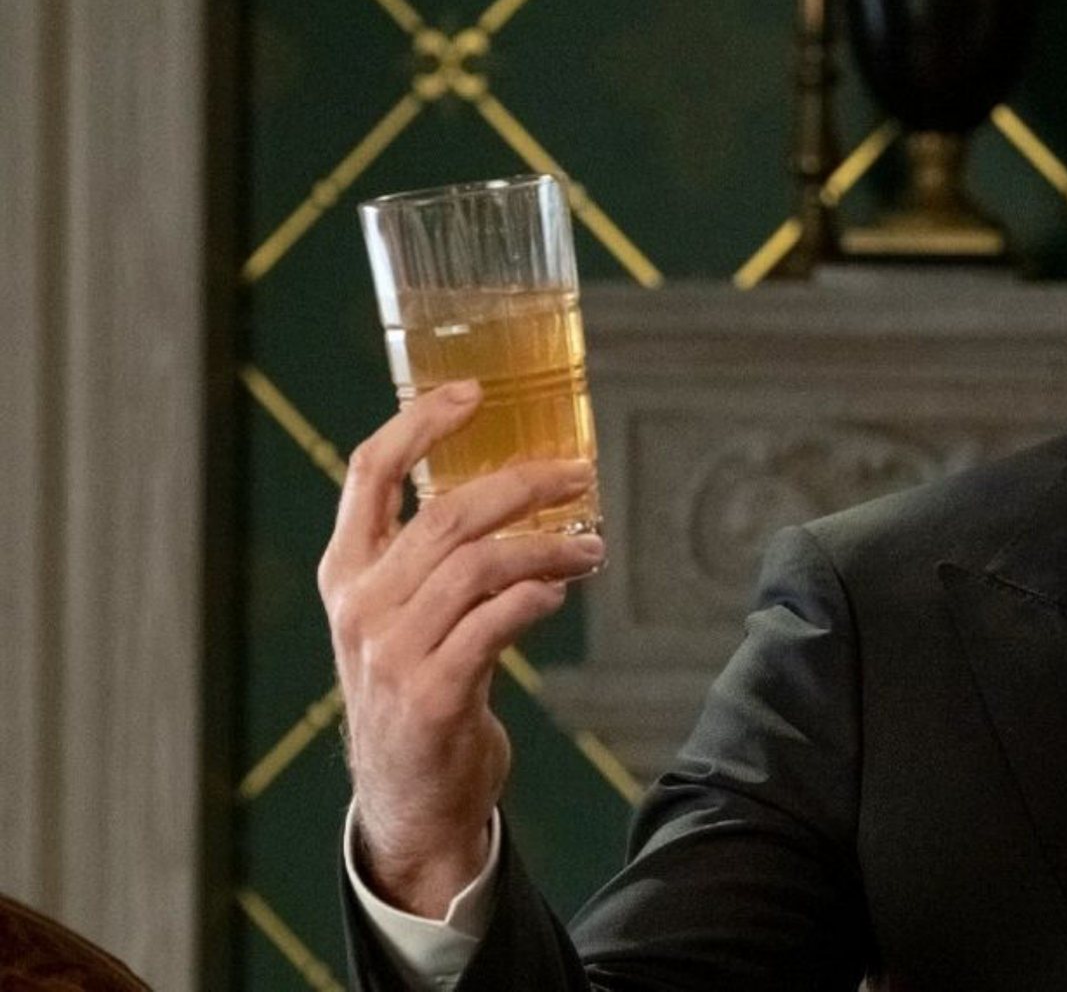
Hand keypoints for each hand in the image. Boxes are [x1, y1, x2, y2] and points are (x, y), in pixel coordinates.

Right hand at [318, 379, 602, 916]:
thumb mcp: (407, 616)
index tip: (475, 392)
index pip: (369, 474)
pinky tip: (560, 592)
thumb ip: (439, 559)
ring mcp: (390, 653)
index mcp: (347, 572)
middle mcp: (360, 606)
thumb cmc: (422, 690)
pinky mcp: (431, 696)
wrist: (409, 801)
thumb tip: (516, 488)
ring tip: (592, 548)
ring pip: (478, 566)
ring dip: (548, 547)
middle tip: (579, 474)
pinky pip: (493, 625)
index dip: (421, 424)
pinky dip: (534, 598)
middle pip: (446, 515)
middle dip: (523, 484)